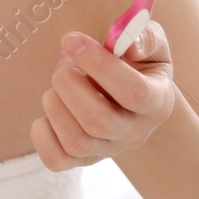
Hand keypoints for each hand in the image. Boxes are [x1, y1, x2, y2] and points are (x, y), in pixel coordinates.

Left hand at [31, 24, 176, 170]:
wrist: (133, 97)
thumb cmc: (139, 64)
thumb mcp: (151, 45)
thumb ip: (144, 37)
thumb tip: (128, 44)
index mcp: (156, 102)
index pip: (132, 92)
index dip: (99, 64)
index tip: (71, 39)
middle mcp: (135, 133)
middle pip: (99, 122)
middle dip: (68, 84)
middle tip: (64, 62)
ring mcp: (108, 150)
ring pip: (76, 142)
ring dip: (54, 105)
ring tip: (57, 85)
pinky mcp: (83, 160)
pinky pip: (56, 160)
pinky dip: (42, 133)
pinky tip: (49, 110)